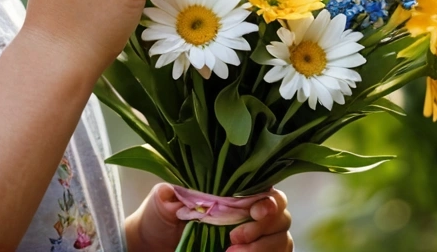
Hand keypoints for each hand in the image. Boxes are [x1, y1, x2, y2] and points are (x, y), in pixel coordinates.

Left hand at [126, 183, 291, 251]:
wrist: (154, 247)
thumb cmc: (160, 219)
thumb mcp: (162, 204)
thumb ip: (169, 195)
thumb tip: (171, 193)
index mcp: (235, 192)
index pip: (268, 190)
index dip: (270, 201)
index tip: (254, 212)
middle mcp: (251, 214)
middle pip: (282, 216)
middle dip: (264, 228)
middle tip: (234, 238)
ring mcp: (256, 239)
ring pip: (282, 240)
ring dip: (262, 249)